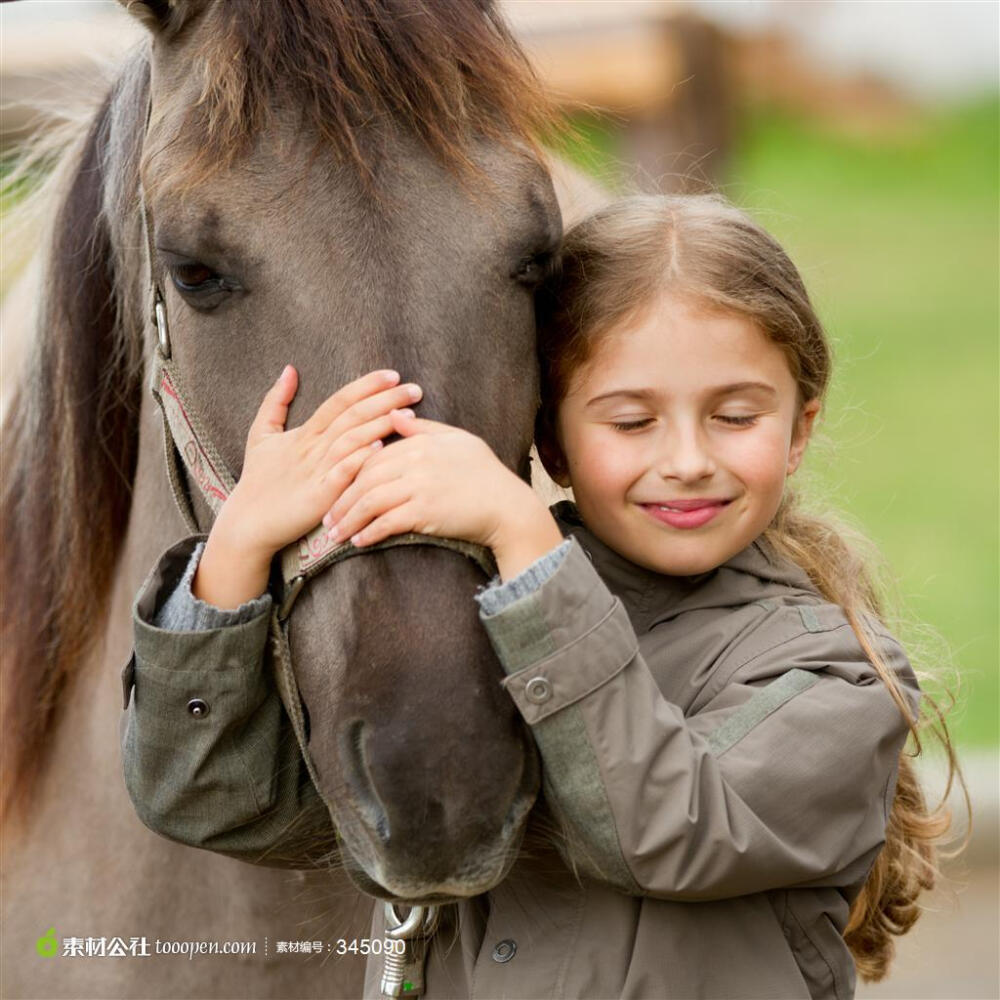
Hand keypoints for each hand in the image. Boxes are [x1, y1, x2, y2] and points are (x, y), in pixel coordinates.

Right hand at [193, 367, 421, 607]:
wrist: (248, 522)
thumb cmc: (258, 479)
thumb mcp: (261, 434)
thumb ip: (275, 401)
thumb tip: (289, 369)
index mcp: (305, 432)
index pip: (339, 401)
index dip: (366, 386)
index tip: (393, 375)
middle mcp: (312, 447)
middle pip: (352, 415)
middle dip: (385, 400)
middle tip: (415, 389)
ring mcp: (316, 471)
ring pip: (351, 439)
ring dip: (381, 424)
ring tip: (409, 415)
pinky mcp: (319, 496)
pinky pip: (342, 473)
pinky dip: (359, 458)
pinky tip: (380, 446)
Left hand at [325, 411, 562, 579]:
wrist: (508, 507)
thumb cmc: (485, 473)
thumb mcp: (457, 440)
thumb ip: (423, 428)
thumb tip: (394, 414)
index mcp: (420, 442)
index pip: (372, 454)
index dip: (350, 473)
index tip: (336, 489)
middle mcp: (416, 461)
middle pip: (364, 478)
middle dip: (341, 500)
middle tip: (327, 519)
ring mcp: (420, 486)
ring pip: (370, 501)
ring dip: (349, 520)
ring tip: (336, 535)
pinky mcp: (425, 512)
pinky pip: (387, 522)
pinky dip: (370, 532)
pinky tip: (359, 541)